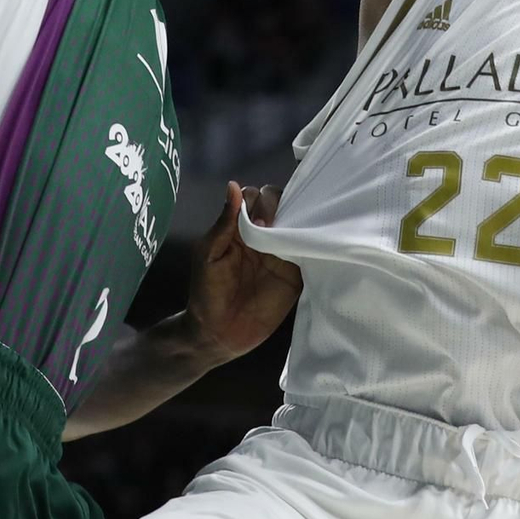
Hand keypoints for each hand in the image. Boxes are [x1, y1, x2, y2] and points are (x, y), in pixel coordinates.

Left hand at [185, 181, 301, 363]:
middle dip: (278, 206)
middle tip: (270, 227)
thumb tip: (234, 185)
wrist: (218, 333)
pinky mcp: (296, 273)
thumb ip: (224, 222)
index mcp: (240, 227)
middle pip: (281, 203)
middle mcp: (264, 234)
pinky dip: (312, 243)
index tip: (256, 219)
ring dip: (298, 220)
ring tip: (289, 233)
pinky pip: (309, 251)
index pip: (256, 196)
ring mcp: (281, 252)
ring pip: (297, 222)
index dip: (258, 200)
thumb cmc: (207, 292)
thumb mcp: (209, 254)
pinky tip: (309, 242)